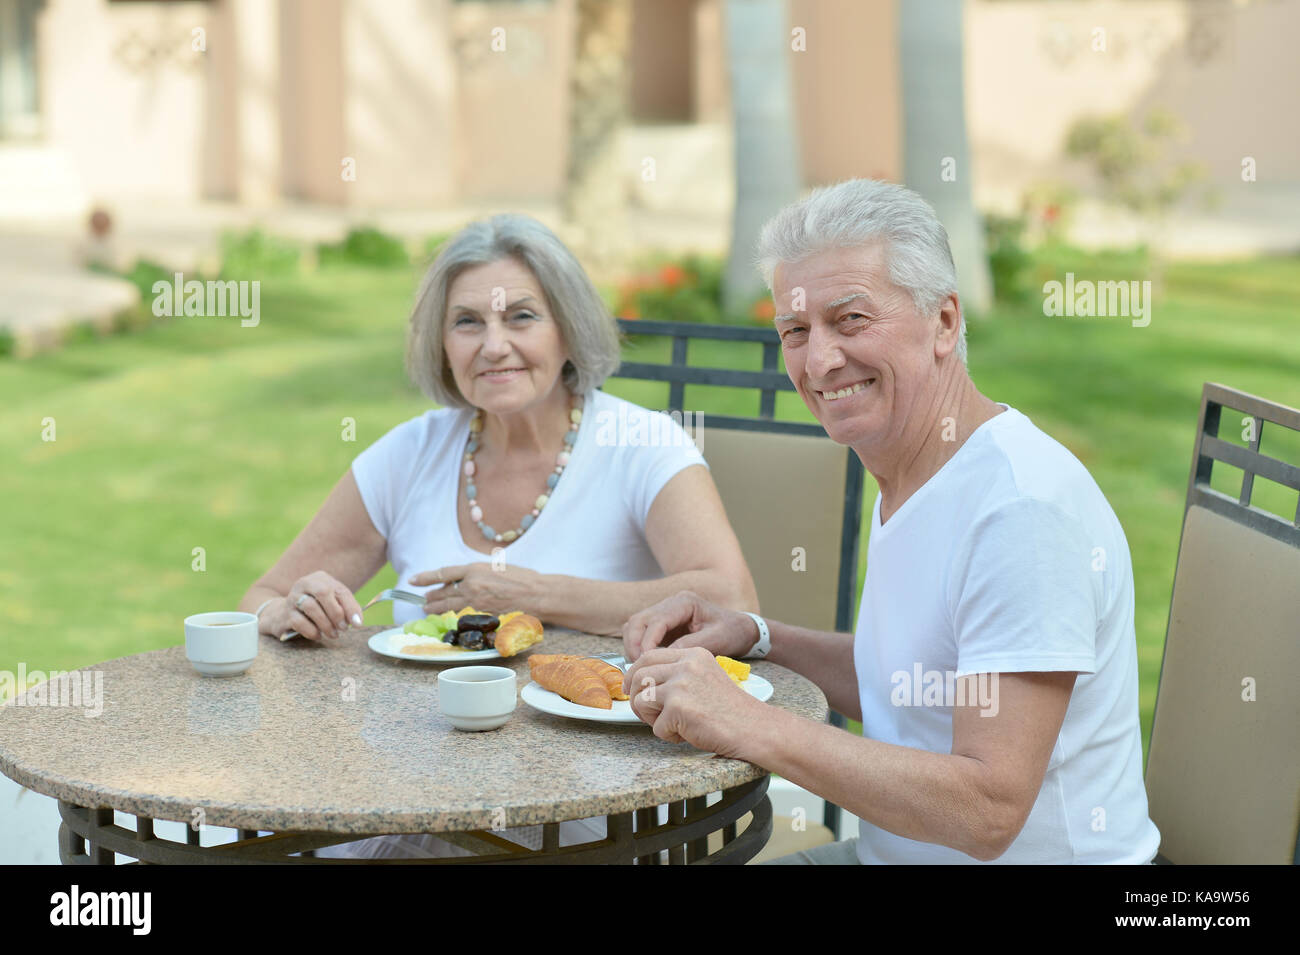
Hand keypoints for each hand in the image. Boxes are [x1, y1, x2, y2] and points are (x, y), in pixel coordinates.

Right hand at [275, 571, 363, 643]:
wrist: (282, 615)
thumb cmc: (314, 609)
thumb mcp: (332, 604)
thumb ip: (346, 609)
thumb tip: (358, 622)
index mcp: (320, 579)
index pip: (340, 590)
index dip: (351, 607)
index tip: (357, 624)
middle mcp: (305, 584)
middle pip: (323, 593)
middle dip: (336, 613)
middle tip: (343, 628)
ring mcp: (292, 598)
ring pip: (311, 607)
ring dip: (325, 624)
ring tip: (333, 634)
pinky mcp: (285, 613)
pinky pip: (299, 622)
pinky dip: (312, 631)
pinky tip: (318, 635)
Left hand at [408, 563, 544, 615]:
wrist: (536, 594)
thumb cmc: (522, 577)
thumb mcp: (496, 567)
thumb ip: (478, 572)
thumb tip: (466, 578)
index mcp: (474, 569)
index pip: (443, 573)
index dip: (426, 577)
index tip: (414, 580)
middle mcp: (471, 585)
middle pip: (443, 592)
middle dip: (431, 596)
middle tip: (423, 599)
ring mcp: (476, 602)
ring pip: (450, 606)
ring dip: (437, 608)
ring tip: (427, 609)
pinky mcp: (482, 615)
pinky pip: (463, 615)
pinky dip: (453, 615)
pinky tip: (448, 617)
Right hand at [622, 590, 759, 662]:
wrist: (741, 629)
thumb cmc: (732, 632)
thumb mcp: (716, 640)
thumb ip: (688, 646)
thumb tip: (662, 658)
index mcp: (684, 602)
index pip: (656, 620)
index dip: (647, 642)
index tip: (646, 662)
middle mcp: (670, 603)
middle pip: (638, 620)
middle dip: (634, 644)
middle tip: (638, 668)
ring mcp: (665, 612)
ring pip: (635, 626)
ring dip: (633, 646)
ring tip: (641, 667)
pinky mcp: (663, 625)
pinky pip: (642, 633)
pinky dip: (638, 647)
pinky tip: (647, 663)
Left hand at [622, 646, 762, 756]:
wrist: (754, 728)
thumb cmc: (730, 710)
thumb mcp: (705, 678)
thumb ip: (678, 675)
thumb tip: (642, 684)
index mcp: (693, 654)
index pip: (649, 655)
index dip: (635, 673)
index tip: (633, 688)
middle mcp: (685, 665)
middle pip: (639, 675)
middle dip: (636, 697)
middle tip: (647, 713)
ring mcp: (680, 685)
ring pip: (641, 700)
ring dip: (651, 718)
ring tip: (673, 725)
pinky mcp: (678, 708)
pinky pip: (656, 726)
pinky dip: (669, 735)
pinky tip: (688, 733)